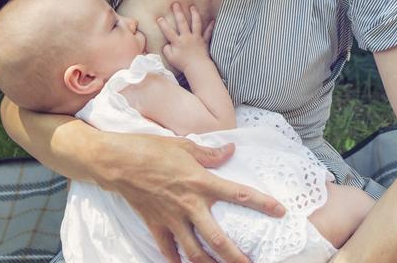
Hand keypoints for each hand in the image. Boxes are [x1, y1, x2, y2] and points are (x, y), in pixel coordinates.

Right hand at [94, 132, 285, 262]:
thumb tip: (231, 150)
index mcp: (201, 182)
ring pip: (194, 252)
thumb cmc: (151, 149)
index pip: (237, 194)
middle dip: (235, 256)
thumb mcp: (185, 146)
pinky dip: (177, 261)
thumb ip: (210, 153)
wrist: (118, 162)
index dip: (261, 203)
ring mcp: (171, 218)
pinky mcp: (155, 225)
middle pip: (217, 238)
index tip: (279, 211)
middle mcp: (190, 205)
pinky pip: (168, 250)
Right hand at [157, 3, 214, 72]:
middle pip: (182, 22)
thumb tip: (166, 43)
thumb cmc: (183, 64)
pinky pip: (208, 33)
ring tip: (192, 7)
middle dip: (178, 12)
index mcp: (177, 42)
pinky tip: (213, 20)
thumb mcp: (170, 58)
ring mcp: (196, 38)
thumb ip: (166, 50)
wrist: (197, 67)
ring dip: (194, 14)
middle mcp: (187, 37)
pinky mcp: (204, 41)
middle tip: (176, 4)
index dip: (163, 24)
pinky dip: (211, 27)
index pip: (168, 31)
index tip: (159, 18)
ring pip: (196, 23)